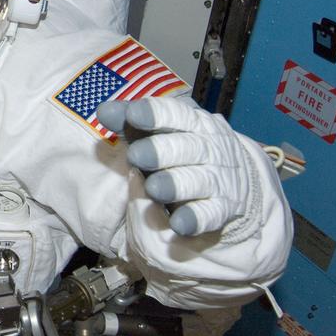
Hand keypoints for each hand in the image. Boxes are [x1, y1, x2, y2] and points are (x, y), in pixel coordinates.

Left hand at [97, 98, 251, 236]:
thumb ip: (131, 120)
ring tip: (153, 188)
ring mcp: (216, 179)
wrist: (232, 176)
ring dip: (174, 184)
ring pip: (195, 180)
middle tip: (136, 155)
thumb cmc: (182, 146)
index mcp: (194, 122)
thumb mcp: (162, 129)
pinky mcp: (220, 208)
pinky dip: (194, 219)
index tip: (132, 115)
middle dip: (160, 151)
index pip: (174, 114)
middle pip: (186, 148)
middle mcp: (209, 148)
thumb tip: (103, 111)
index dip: (153, 114)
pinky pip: (208, 214)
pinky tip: (178, 224)